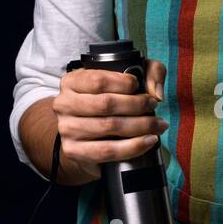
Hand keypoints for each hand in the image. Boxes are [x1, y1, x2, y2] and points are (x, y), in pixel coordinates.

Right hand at [52, 58, 167, 179]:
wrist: (89, 136)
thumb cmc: (110, 102)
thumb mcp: (127, 79)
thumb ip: (148, 72)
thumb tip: (156, 93)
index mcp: (72, 81)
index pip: (98, 80)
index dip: (125, 83)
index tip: (140, 87)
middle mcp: (64, 104)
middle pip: (105, 104)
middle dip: (137, 105)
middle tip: (154, 107)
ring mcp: (67, 129)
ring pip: (108, 127)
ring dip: (140, 126)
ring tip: (158, 125)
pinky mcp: (74, 151)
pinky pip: (107, 151)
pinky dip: (132, 147)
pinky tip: (148, 142)